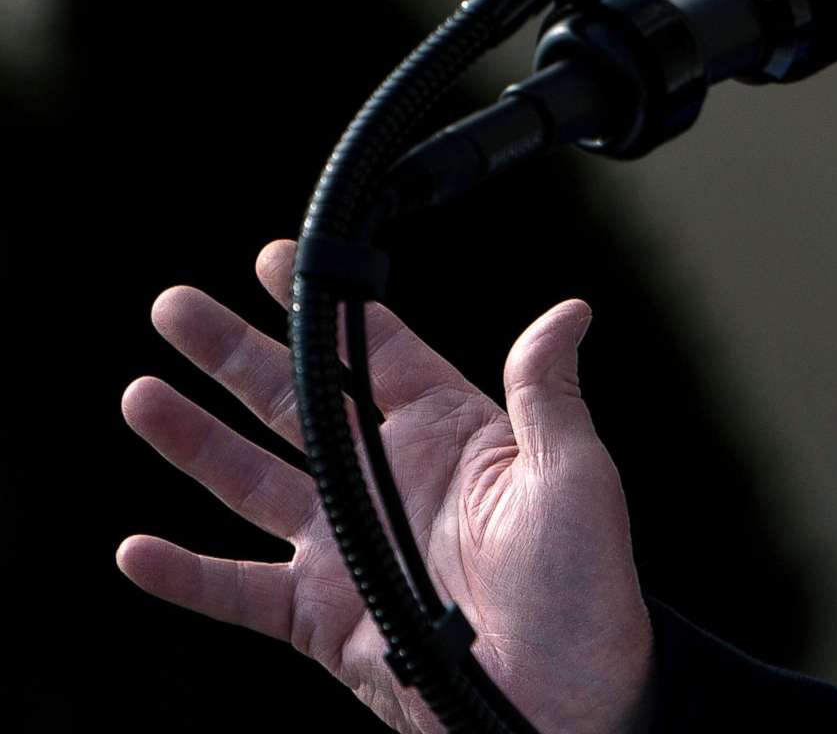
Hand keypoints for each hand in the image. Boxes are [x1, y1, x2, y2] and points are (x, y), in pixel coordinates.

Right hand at [119, 240, 654, 733]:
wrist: (563, 702)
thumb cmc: (586, 592)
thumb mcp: (576, 478)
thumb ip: (547, 394)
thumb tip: (567, 311)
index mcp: (453, 437)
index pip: (376, 354)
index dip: (326, 307)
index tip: (279, 261)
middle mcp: (390, 483)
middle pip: (295, 405)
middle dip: (234, 356)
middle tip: (175, 309)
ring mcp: (349, 549)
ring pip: (252, 484)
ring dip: (195, 442)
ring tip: (141, 395)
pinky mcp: (321, 619)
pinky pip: (238, 591)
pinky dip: (185, 576)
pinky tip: (136, 549)